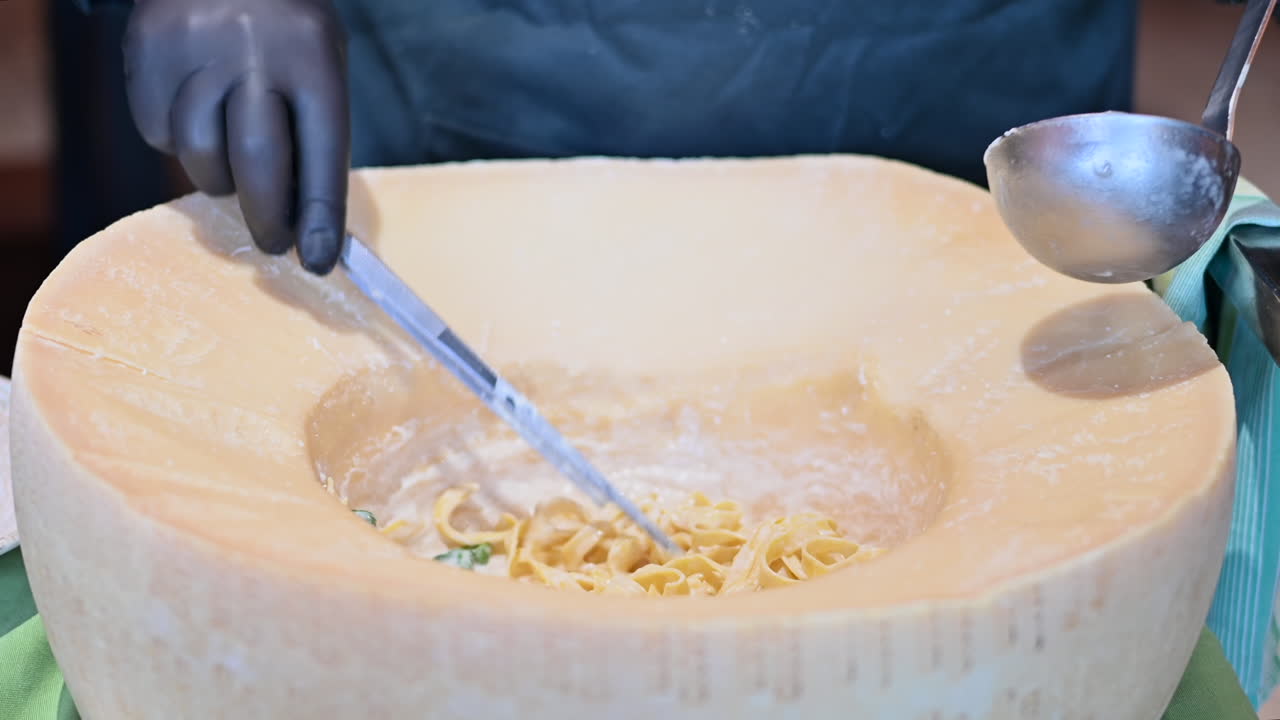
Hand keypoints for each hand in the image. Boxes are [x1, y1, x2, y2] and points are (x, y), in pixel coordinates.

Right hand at [122, 0, 349, 273]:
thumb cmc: (283, 26)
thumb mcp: (319, 60)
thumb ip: (314, 131)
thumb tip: (307, 220)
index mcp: (311, 56)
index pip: (323, 153)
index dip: (320, 215)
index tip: (319, 259)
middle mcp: (253, 53)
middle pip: (257, 163)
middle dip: (268, 218)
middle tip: (274, 243)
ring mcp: (193, 52)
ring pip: (202, 158)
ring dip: (220, 179)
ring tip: (233, 162)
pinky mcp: (146, 55)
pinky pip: (160, 134)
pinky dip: (180, 142)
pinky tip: (197, 113)